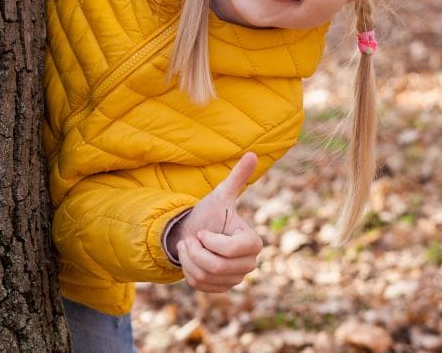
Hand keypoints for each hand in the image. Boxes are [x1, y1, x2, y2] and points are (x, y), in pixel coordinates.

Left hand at [175, 153, 263, 291]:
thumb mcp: (221, 196)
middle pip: (215, 266)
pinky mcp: (223, 288)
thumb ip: (237, 178)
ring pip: (205, 277)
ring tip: (189, 247)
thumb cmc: (210, 213)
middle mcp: (250, 263)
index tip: (203, 231)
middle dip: (195, 251)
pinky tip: (191, 260)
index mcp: (253, 242)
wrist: (195, 232)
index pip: (227, 251)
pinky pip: (200, 286)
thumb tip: (252, 153)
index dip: (208, 241)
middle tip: (191, 239)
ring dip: (189, 260)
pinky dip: (189, 273)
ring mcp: (237, 278)